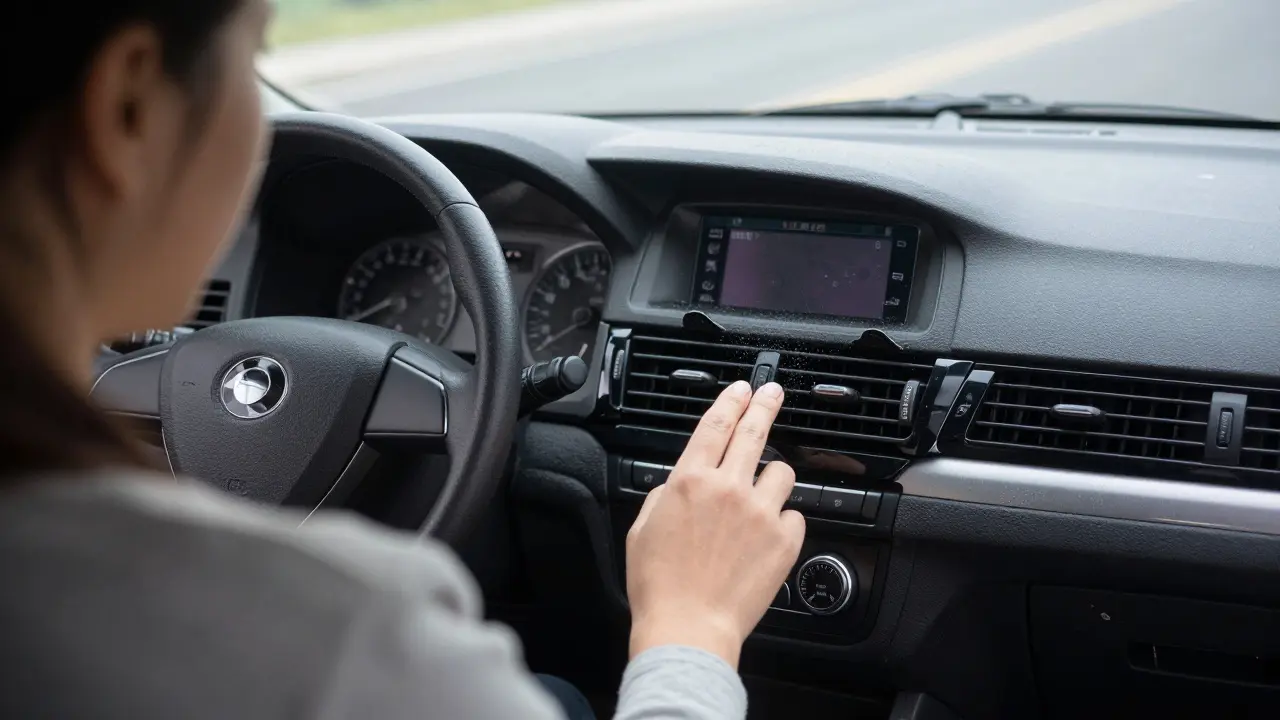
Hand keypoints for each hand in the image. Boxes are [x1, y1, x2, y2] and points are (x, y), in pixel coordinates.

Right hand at [625, 380, 804, 668]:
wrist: (688, 627)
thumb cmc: (658, 586)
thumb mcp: (642, 529)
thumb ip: (664, 496)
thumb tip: (680, 484)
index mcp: (689, 481)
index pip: (715, 425)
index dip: (730, 402)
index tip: (741, 390)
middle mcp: (728, 489)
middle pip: (754, 433)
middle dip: (764, 406)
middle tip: (772, 394)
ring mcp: (761, 513)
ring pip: (782, 473)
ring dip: (772, 477)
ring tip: (762, 494)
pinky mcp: (784, 540)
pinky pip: (793, 516)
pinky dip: (782, 522)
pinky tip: (765, 537)